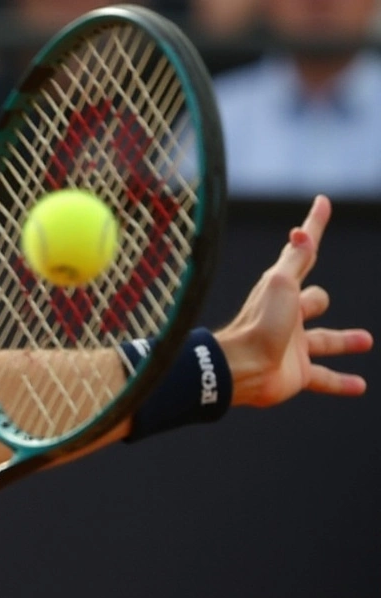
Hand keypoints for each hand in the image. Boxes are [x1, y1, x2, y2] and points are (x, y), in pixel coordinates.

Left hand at [215, 195, 372, 407]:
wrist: (241, 369)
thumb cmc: (259, 323)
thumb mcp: (280, 284)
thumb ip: (295, 259)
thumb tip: (301, 230)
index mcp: (282, 291)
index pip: (303, 252)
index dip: (314, 227)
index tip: (322, 203)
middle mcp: (287, 317)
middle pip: (313, 303)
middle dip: (316, 302)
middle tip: (312, 305)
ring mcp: (293, 347)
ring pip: (326, 340)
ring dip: (345, 341)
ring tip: (365, 340)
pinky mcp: (298, 374)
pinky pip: (325, 378)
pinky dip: (342, 382)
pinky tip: (360, 386)